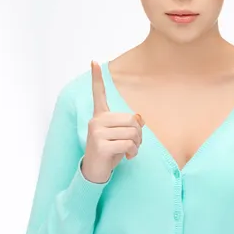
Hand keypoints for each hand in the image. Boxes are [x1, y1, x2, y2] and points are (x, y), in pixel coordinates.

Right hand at [81, 60, 144, 182]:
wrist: (95, 171)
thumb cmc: (110, 152)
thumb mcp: (121, 136)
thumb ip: (129, 125)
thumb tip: (140, 119)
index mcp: (100, 116)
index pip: (98, 94)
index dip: (97, 78)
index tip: (94, 62)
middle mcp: (96, 121)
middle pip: (132, 119)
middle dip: (139, 134)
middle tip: (134, 144)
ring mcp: (97, 132)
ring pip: (132, 133)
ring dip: (137, 145)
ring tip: (129, 150)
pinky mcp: (100, 145)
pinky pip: (128, 144)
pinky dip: (133, 152)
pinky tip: (128, 157)